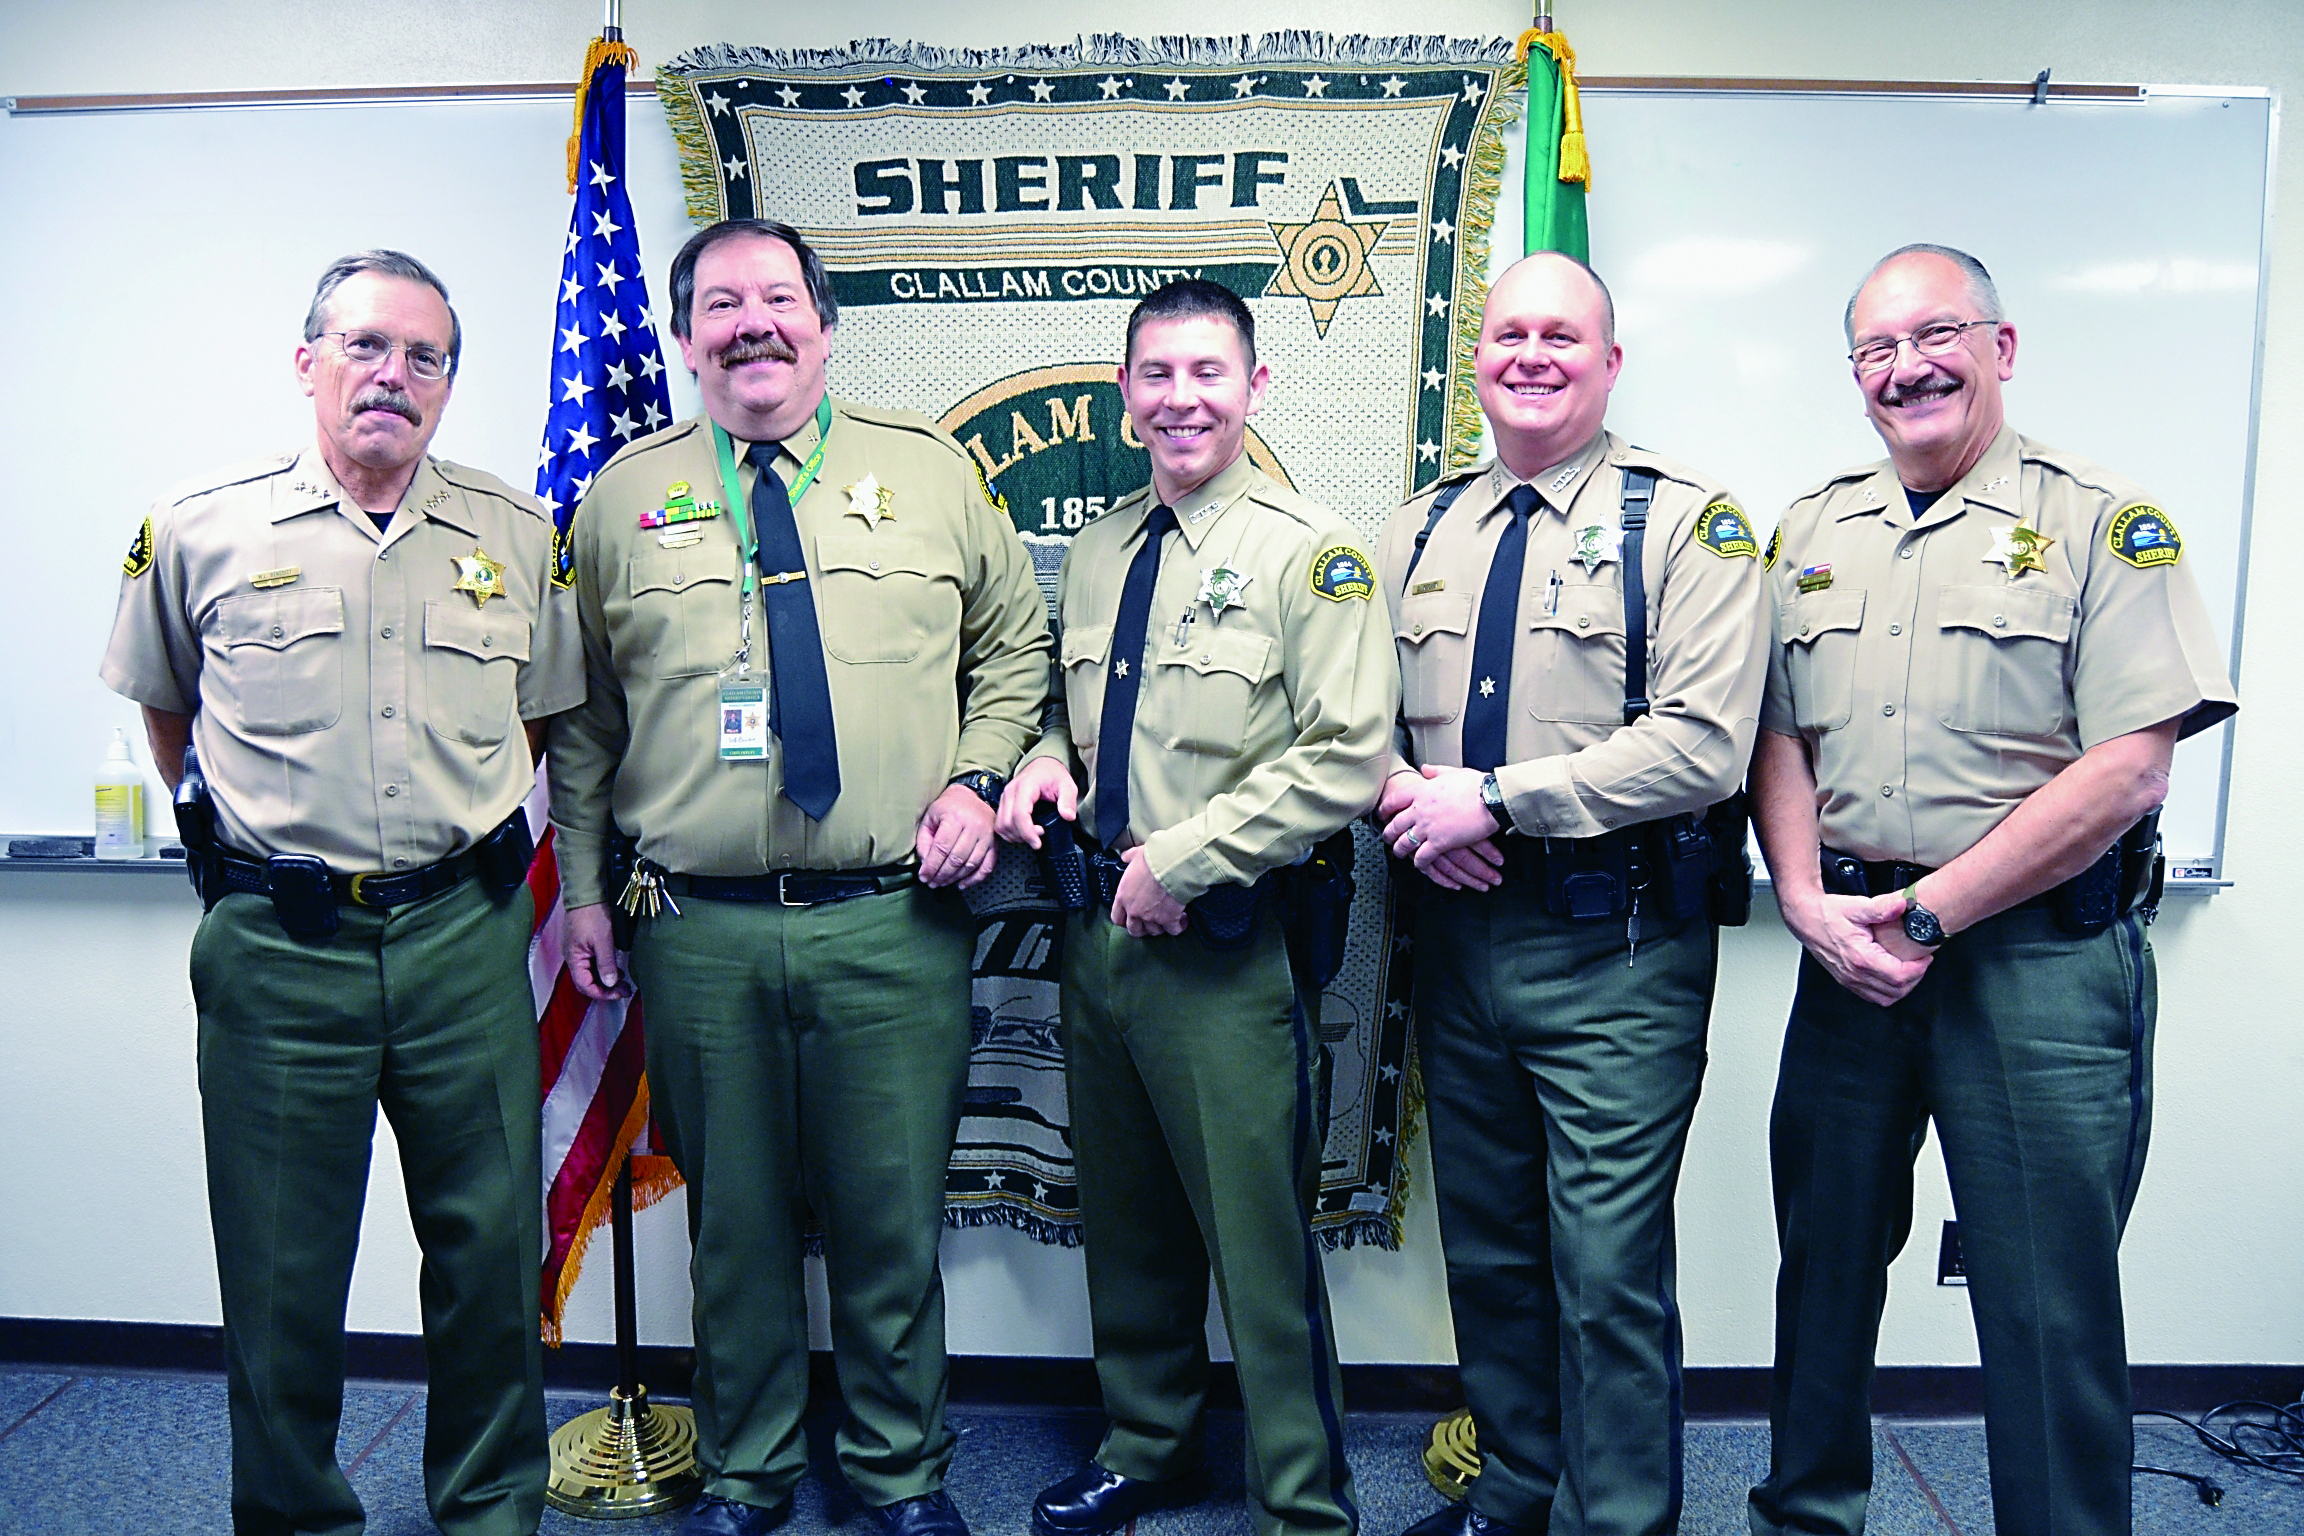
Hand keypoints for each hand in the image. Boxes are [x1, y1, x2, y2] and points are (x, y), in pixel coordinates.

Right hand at [565, 903, 634, 1001]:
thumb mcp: (603, 940)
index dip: (602, 993)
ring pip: (590, 973)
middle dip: (605, 988)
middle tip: (624, 990)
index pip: (585, 986)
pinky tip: (616, 968)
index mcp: (574, 958)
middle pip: (587, 981)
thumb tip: (610, 983)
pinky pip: (592, 963)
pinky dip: (604, 968)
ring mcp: (578, 951)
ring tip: (624, 981)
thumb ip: (606, 963)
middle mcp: (573, 957)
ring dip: (606, 979)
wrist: (587, 892)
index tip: (618, 994)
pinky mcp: (583, 945)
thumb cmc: (592, 914)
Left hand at [917, 784, 997, 888]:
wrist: (973, 796)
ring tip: (942, 883)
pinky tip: (961, 884)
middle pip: (956, 859)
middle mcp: (974, 826)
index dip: (931, 866)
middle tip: (932, 883)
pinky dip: (974, 879)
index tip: (923, 876)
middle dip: (941, 875)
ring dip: (955, 878)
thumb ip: (924, 840)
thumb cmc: (949, 808)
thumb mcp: (930, 817)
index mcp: (955, 817)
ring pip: (970, 864)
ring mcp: (987, 836)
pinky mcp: (995, 843)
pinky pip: (987, 866)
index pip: (942, 848)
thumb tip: (926, 864)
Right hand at [996, 757, 1077, 845]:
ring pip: (1001, 826)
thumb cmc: (1053, 775)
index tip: (1038, 843)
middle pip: (1008, 823)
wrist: (1042, 765)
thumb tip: (1068, 816)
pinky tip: (1023, 832)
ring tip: (1032, 834)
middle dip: (1023, 835)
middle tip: (1040, 835)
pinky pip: (1000, 824)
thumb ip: (1068, 800)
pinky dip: (1010, 832)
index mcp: (1025, 786)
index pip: (1019, 814)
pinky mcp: (1002, 803)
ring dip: (1015, 836)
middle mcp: (1010, 792)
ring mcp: (1004, 798)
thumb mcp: (1067, 785)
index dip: (1027, 832)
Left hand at [1112, 845, 1187, 936]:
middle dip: (1142, 928)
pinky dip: (1178, 926)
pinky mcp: (1169, 919)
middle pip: (1135, 930)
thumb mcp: (1135, 855)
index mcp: (1123, 897)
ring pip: (1154, 932)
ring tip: (1168, 917)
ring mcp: (1151, 917)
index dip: (1124, 921)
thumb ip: (1128, 857)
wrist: (1172, 865)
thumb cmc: (1152, 859)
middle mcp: (1135, 911)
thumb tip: (1125, 856)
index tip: (1131, 919)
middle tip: (1150, 921)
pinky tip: (1182, 919)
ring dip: (1161, 926)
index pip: (1117, 918)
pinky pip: (1173, 930)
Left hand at [1381, 765, 1503, 889]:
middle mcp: (1419, 810)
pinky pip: (1422, 857)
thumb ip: (1435, 771)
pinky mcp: (1439, 843)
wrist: (1490, 800)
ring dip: (1399, 850)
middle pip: (1395, 824)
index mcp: (1421, 791)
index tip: (1382, 814)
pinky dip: (1418, 862)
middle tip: (1387, 837)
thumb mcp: (1452, 772)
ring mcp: (1427, 827)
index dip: (1385, 809)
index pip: (1394, 800)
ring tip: (1399, 853)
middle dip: (1388, 833)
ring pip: (1404, 843)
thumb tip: (1424, 769)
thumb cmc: (1476, 785)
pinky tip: (1419, 864)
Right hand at [1784, 890, 1932, 1006]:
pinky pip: (1873, 997)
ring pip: (1886, 998)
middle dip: (1915, 978)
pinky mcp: (1847, 981)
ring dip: (1902, 987)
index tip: (1925, 956)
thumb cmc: (1828, 913)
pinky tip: (1891, 976)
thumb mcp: (1856, 906)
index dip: (1918, 969)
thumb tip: (1903, 904)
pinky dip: (1887, 991)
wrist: (1805, 918)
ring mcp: (1850, 980)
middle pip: (1896, 990)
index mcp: (1860, 957)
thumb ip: (1882, 907)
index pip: (1899, 976)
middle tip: (1920, 962)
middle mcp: (1854, 973)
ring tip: (1909, 970)